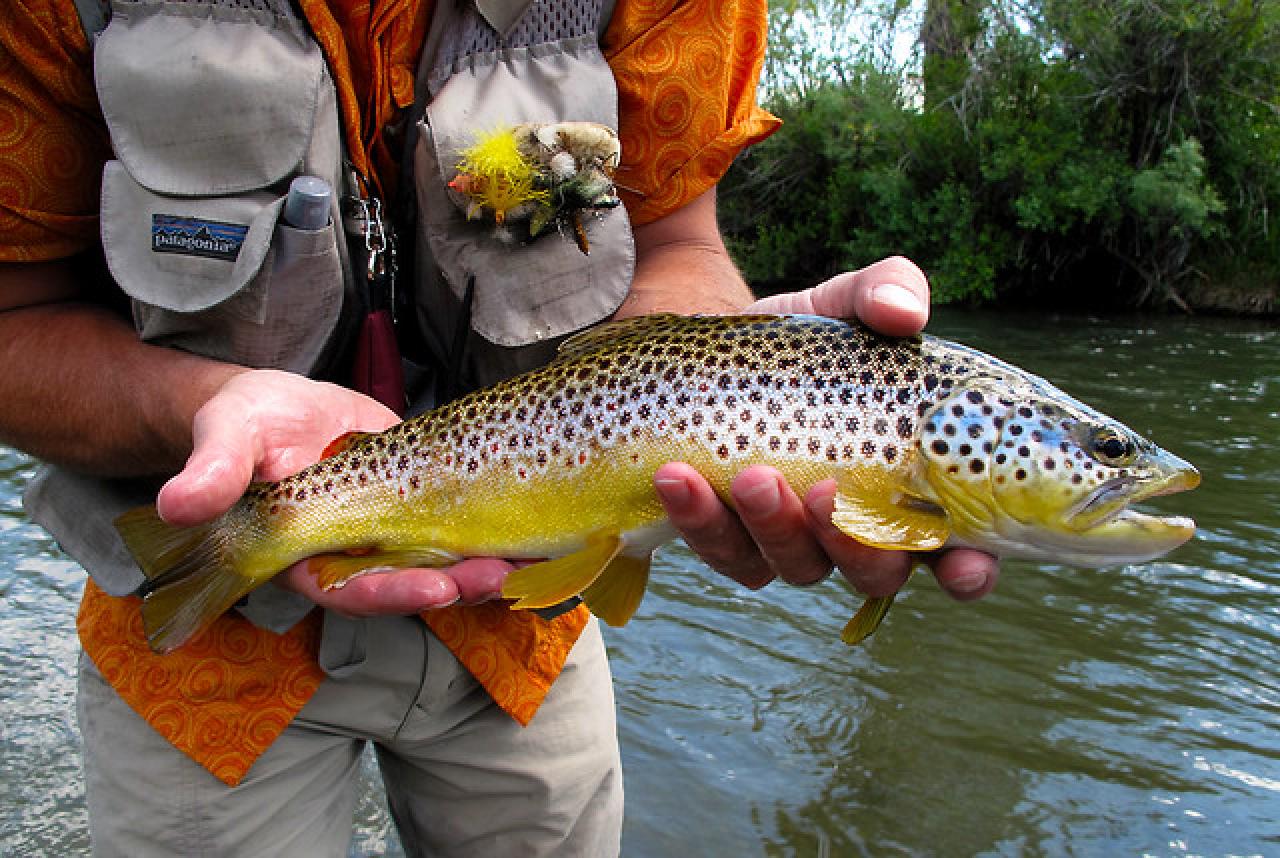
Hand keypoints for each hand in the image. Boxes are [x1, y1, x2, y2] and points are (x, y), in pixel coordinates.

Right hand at [155, 369, 510, 614]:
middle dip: (456, 584)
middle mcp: (356, 555)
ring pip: (443, 559)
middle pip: (411, 583)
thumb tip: (177, 507)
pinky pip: (461, 520)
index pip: (352, 590)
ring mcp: (393, 531)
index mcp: (308, 556)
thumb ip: (211, 473)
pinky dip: (494, 525)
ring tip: (531, 557)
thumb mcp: (227, 437)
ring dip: (485, 562)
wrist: (275, 406)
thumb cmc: (243, 425)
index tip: (434, 590)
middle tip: (501, 576)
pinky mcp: (424, 501)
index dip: (392, 594)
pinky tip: (534, 523)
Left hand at [656, 257, 999, 602]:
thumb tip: (902, 311)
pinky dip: (701, 521)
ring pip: (796, 565)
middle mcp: (861, 528)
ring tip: (749, 475)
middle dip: (852, 544)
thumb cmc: (805, 341)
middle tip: (822, 490)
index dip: (969, 568)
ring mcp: (796, 542)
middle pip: (875, 571)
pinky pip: (724, 552)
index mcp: (913, 486)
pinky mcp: (734, 542)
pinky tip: (676, 478)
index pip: (959, 549)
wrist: (714, 352)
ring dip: (773, 526)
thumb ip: (886, 292)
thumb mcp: (844, 302)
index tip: (962, 564)